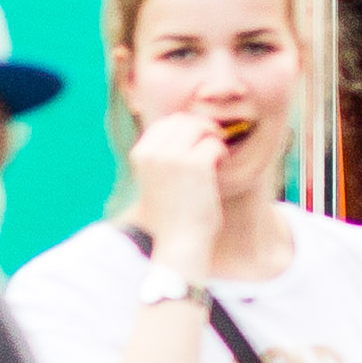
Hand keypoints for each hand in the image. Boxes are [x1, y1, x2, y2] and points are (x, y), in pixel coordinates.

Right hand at [118, 116, 233, 282]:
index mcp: (140, 154)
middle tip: (214, 145)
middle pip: (184, 120)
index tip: (199, 140)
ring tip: (216, 159)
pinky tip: (220, 168)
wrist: (180, 242)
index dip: (188, 126)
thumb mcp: (157, 180)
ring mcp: (172, 157)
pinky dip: (221, 153)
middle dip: (203, 128)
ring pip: (200, 127)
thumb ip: (163, 155)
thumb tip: (184, 126)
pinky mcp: (195, 164)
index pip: (167, 122)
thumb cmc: (173, 214)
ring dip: (213, 139)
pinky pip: (214, 144)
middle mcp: (152, 152)